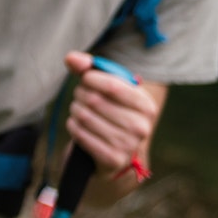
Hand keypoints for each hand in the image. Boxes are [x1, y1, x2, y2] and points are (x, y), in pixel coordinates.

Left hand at [63, 51, 159, 176]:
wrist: (111, 150)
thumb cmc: (108, 111)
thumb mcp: (104, 87)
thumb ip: (88, 68)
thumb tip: (70, 58)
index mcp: (147, 106)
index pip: (113, 86)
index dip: (91, 78)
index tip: (85, 78)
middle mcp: (142, 127)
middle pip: (95, 100)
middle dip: (80, 94)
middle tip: (81, 97)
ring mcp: (128, 145)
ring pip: (84, 115)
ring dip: (75, 110)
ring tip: (79, 110)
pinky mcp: (112, 159)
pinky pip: (80, 134)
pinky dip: (73, 126)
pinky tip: (78, 126)